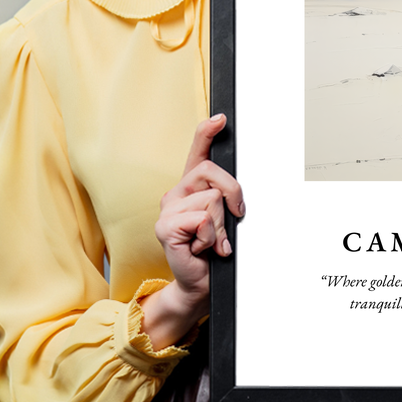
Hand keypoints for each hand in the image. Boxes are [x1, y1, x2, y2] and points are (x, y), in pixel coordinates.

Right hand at [140, 114, 244, 348]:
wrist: (200, 283)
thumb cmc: (213, 250)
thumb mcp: (225, 219)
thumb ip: (226, 198)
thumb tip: (236, 191)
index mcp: (191, 187)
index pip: (197, 152)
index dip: (207, 132)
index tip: (221, 119)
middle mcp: (176, 193)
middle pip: (212, 172)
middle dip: (233, 194)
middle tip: (234, 217)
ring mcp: (168, 209)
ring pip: (212, 199)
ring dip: (221, 225)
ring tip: (212, 241)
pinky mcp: (165, 227)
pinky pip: (202, 219)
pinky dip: (211, 237)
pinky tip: (202, 248)